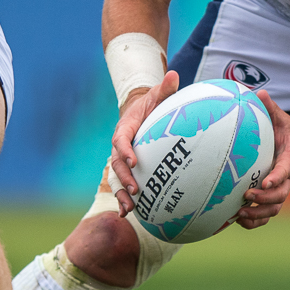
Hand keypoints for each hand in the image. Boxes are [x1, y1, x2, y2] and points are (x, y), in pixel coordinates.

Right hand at [110, 70, 179, 216]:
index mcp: (124, 129)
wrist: (140, 112)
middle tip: (136, 190)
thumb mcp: (157, 94)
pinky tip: (130, 214)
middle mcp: (119, 147)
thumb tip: (174, 75)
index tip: (133, 160)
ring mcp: (122, 160)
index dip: (125, 151)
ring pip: (117, 179)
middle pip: (116, 165)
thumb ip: (165, 88)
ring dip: (122, 194)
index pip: (121, 141)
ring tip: (129, 210)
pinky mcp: (128, 169)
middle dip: (125, 179)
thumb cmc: (151, 103)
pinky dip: (125, 199)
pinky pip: (125, 185)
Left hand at [235, 91, 289, 228]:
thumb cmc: (285, 131)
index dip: (277, 178)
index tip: (265, 182)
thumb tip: (258, 92)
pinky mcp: (272, 198)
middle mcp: (287, 178)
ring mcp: (280, 190)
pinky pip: (266, 215)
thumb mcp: (280, 117)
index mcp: (289, 159)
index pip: (286, 170)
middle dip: (265, 199)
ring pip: (274, 208)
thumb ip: (270, 107)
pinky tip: (238, 221)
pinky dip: (255, 221)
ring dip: (258, 214)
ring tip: (239, 214)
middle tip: (246, 196)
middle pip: (281, 195)